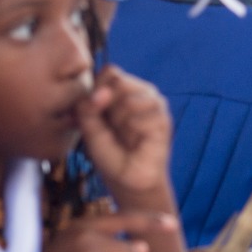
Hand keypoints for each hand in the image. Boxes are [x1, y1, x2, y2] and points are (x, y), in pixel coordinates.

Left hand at [77, 66, 172, 201]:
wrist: (127, 180)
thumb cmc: (109, 152)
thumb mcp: (89, 128)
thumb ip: (88, 107)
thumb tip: (103, 92)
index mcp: (124, 91)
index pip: (111, 71)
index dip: (97, 88)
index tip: (92, 112)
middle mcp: (142, 93)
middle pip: (120, 80)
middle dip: (106, 105)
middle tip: (111, 126)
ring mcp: (156, 105)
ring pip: (130, 98)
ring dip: (120, 119)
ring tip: (124, 135)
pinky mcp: (164, 120)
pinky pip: (141, 116)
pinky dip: (132, 131)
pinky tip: (136, 141)